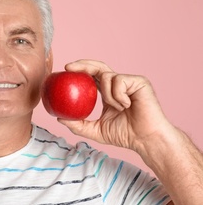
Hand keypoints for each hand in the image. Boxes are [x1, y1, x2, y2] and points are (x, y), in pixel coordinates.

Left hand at [58, 59, 172, 151]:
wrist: (145, 140)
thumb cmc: (125, 135)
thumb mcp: (96, 130)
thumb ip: (78, 124)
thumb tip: (59, 118)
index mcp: (108, 92)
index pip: (91, 76)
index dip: (79, 70)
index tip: (65, 71)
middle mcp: (118, 84)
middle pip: (98, 67)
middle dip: (83, 64)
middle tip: (69, 67)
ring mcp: (129, 82)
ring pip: (107, 77)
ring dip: (107, 94)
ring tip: (118, 108)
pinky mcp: (139, 82)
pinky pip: (119, 81)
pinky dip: (118, 95)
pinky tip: (127, 106)